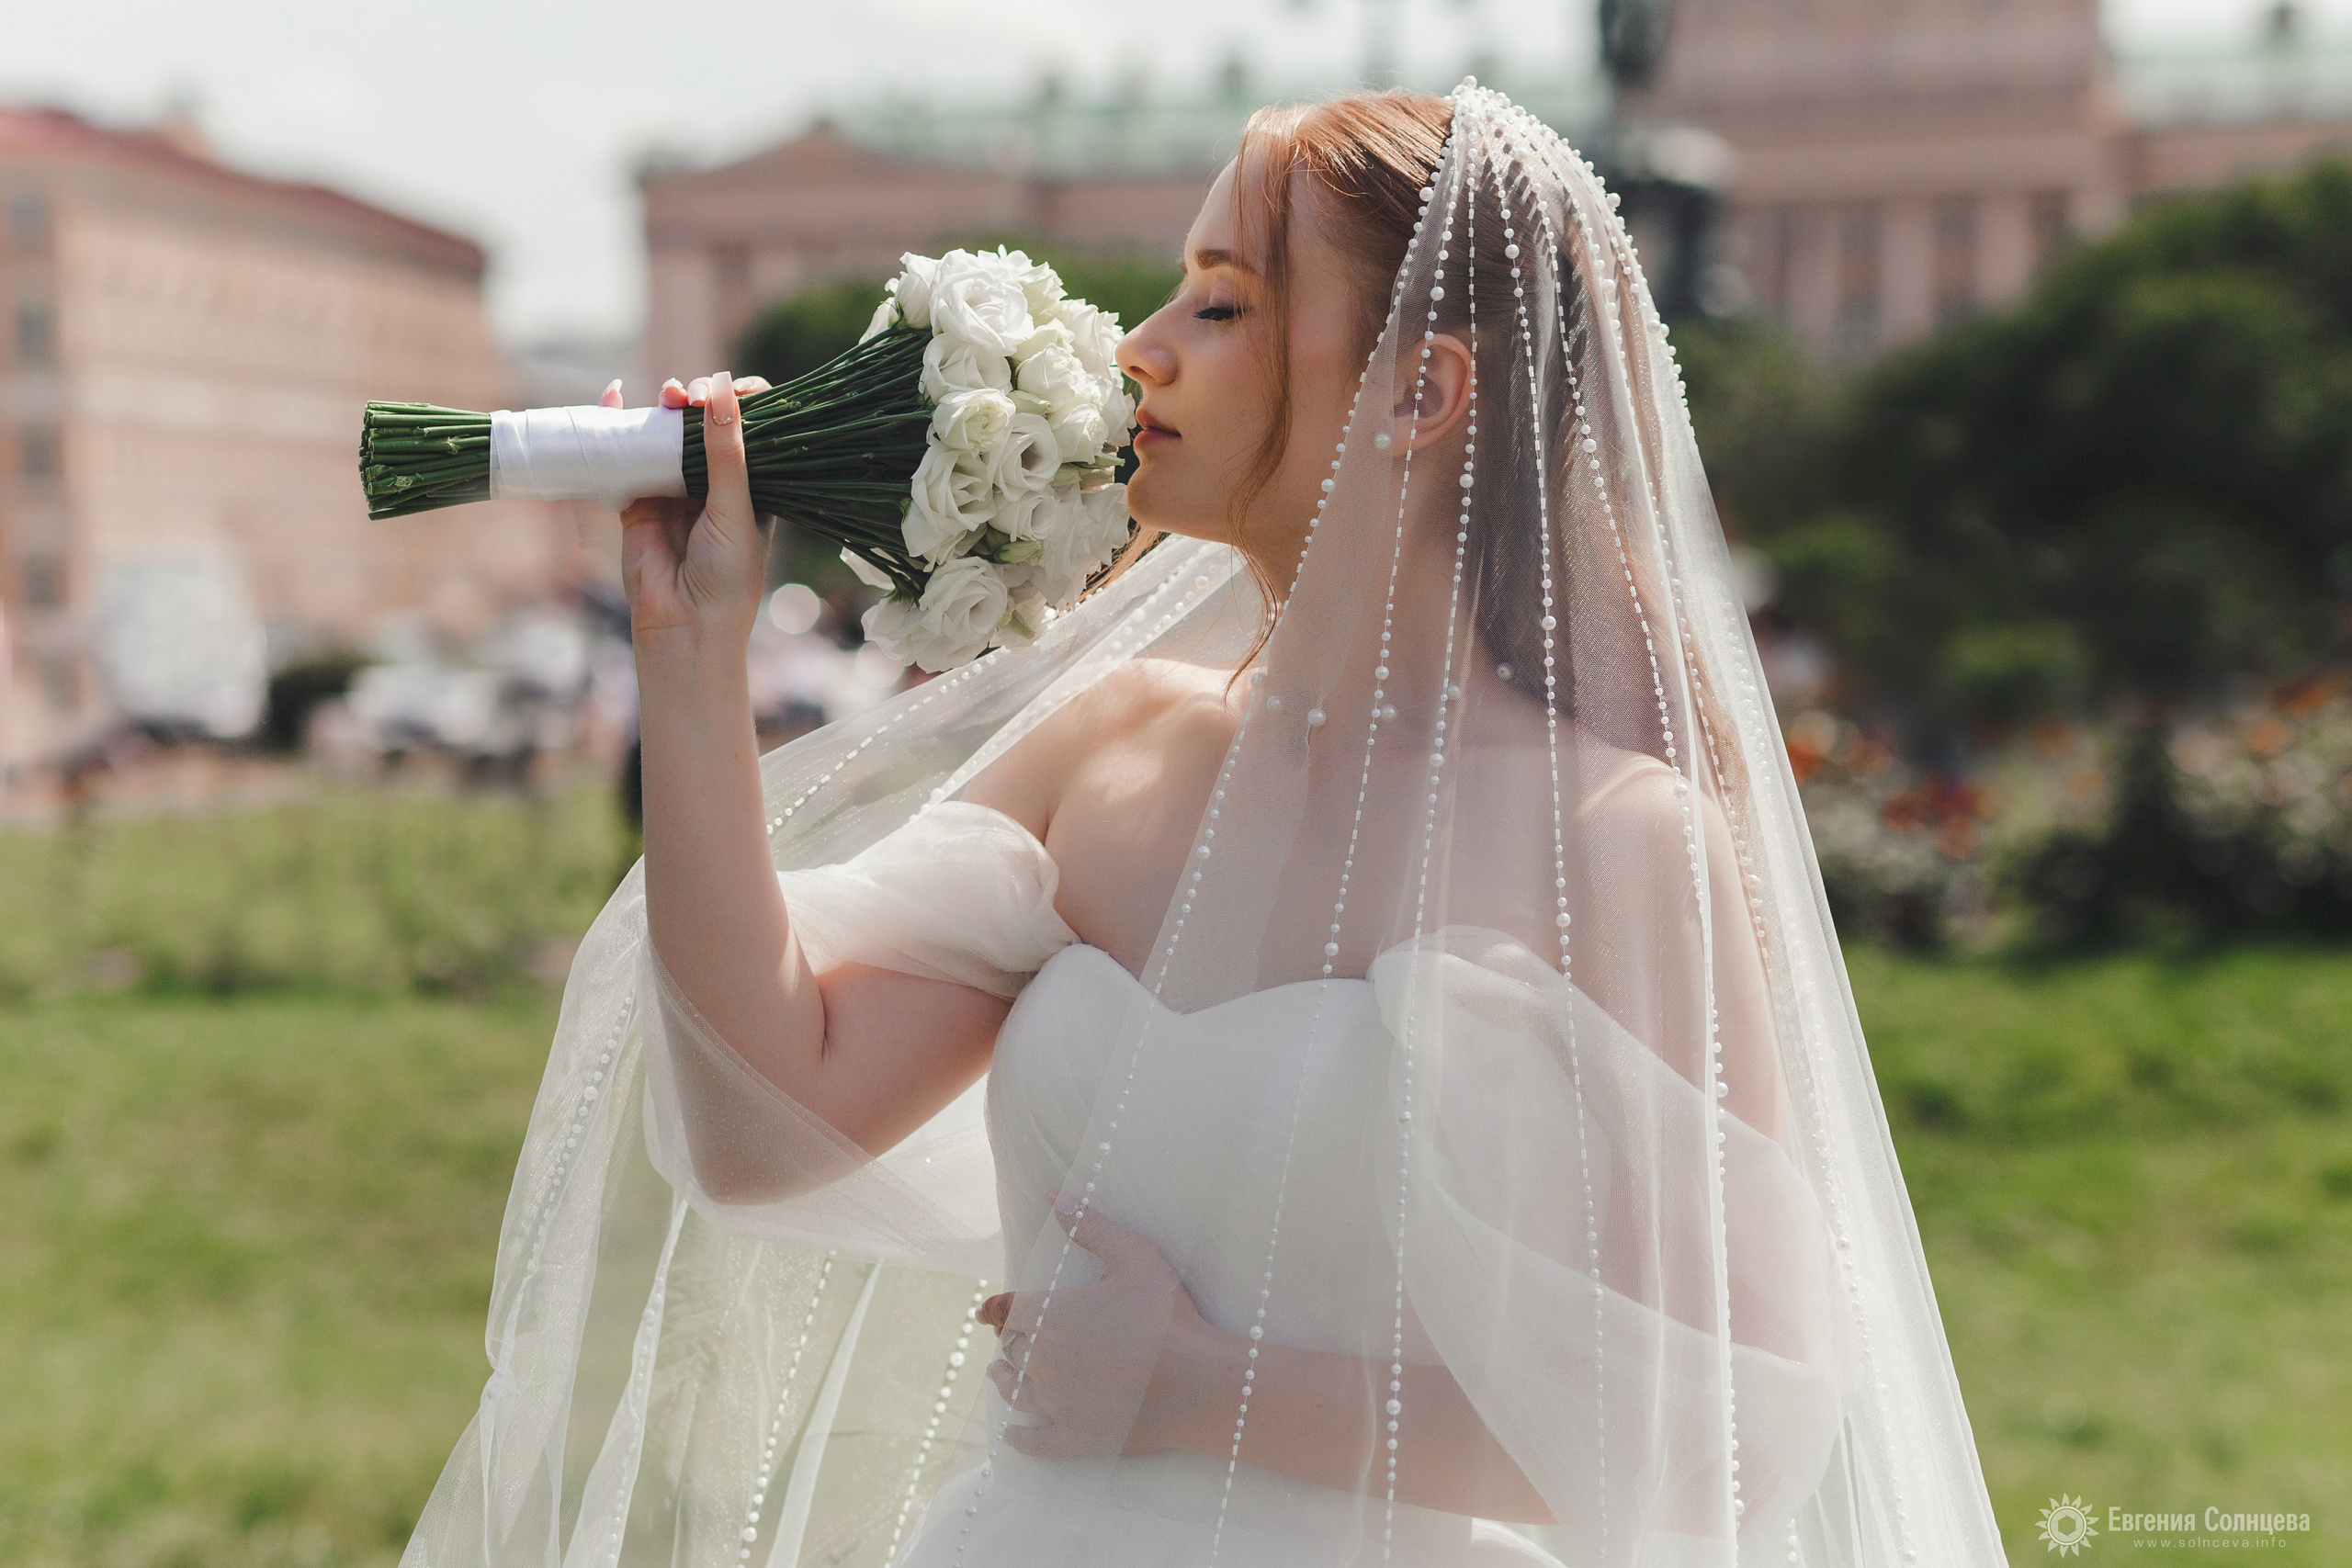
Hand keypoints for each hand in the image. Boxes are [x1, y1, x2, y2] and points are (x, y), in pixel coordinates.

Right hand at [608, 372, 771, 642]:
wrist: (685, 626)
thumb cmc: (727, 575)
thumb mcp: (735, 507)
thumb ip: (726, 450)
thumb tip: (724, 386)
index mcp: (753, 487)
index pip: (751, 428)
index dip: (743, 401)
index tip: (738, 389)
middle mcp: (715, 484)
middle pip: (706, 423)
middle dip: (699, 399)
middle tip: (691, 398)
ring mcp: (675, 489)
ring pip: (667, 432)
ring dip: (666, 406)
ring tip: (669, 397)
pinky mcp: (637, 498)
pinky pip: (625, 453)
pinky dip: (617, 421)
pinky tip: (614, 393)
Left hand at [977, 1202, 1235, 1459]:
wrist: (1198, 1380)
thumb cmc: (1167, 1313)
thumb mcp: (1134, 1255)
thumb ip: (1091, 1225)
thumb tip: (1054, 1196)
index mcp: (1047, 1315)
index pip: (1007, 1309)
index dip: (1000, 1308)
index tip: (988, 1311)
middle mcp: (1040, 1361)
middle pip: (1012, 1350)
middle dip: (1011, 1342)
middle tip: (1012, 1340)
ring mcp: (1055, 1404)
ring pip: (1014, 1392)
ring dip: (1005, 1381)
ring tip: (1001, 1376)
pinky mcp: (1073, 1439)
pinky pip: (1033, 1441)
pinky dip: (1019, 1436)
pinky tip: (1013, 1435)